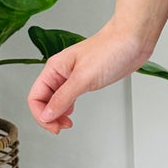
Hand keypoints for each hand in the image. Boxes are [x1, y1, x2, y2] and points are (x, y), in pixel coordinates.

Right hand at [26, 19, 153, 133]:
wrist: (132, 39)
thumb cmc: (110, 49)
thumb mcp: (83, 78)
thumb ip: (63, 98)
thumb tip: (46, 115)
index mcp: (54, 68)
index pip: (35, 96)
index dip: (40, 115)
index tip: (54, 126)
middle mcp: (60, 72)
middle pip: (43, 100)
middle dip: (48, 117)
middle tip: (61, 128)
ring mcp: (73, 76)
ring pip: (55, 99)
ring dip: (57, 114)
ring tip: (66, 123)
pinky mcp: (85, 79)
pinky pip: (68, 96)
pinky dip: (67, 108)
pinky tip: (71, 113)